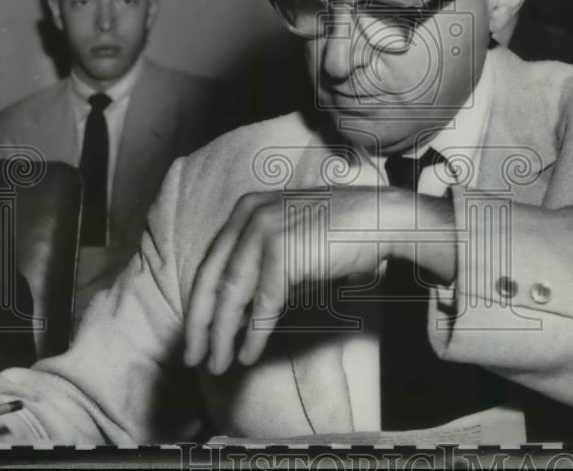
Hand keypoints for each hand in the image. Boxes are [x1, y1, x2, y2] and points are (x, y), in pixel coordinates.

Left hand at [183, 186, 454, 373]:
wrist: (379, 219)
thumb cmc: (341, 232)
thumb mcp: (290, 239)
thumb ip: (260, 263)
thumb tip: (235, 311)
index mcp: (246, 208)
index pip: (211, 262)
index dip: (200, 302)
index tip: (195, 333)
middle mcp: (249, 215)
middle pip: (212, 278)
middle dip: (200, 323)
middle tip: (193, 357)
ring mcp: (264, 231)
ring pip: (233, 294)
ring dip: (223, 335)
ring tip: (218, 363)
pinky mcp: (283, 252)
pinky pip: (263, 304)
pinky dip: (254, 334)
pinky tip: (249, 354)